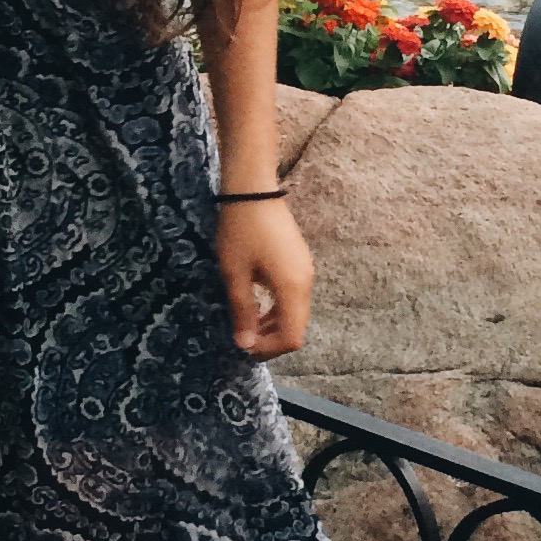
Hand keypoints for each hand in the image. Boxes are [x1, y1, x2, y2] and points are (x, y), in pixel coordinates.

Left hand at [216, 198, 312, 358]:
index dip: (268, 349)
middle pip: (296, 327)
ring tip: (245, 322)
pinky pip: (292, 296)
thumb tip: (244, 346)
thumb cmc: (240, 231)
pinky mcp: (299, 262)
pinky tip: (255, 302)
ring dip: (272, 325)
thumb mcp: (235, 274)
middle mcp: (305, 283)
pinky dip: (276, 308)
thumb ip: (243, 312)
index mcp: (292, 288)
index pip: (291, 337)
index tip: (242, 346)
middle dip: (270, 340)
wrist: (253, 190)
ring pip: (295, 312)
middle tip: (241, 339)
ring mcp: (305, 271)